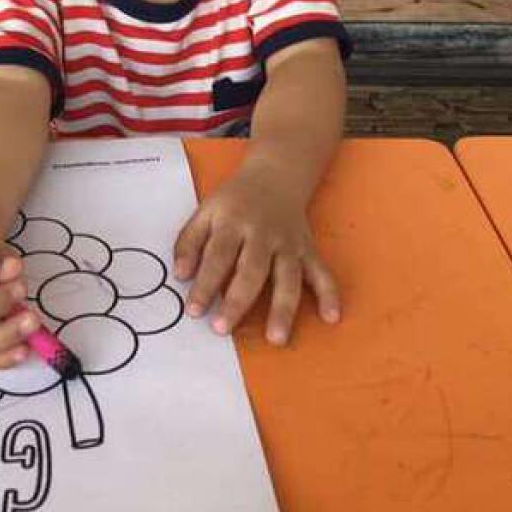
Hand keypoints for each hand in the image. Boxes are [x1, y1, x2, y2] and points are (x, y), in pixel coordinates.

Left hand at [173, 169, 340, 344]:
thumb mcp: (206, 211)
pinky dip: (329, 294)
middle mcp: (262, 233)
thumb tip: (180, 275)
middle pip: (251, 270)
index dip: (204, 284)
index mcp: (233, 222)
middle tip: (223, 329)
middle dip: (237, 301)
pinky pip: (321, 272)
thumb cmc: (235, 200)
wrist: (276, 173)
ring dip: (283, 308)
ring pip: (288, 277)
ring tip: (276, 337)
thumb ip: (189, 242)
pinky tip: (331, 317)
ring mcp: (288, 243)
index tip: (194, 311)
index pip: (217, 256)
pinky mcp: (308, 249)